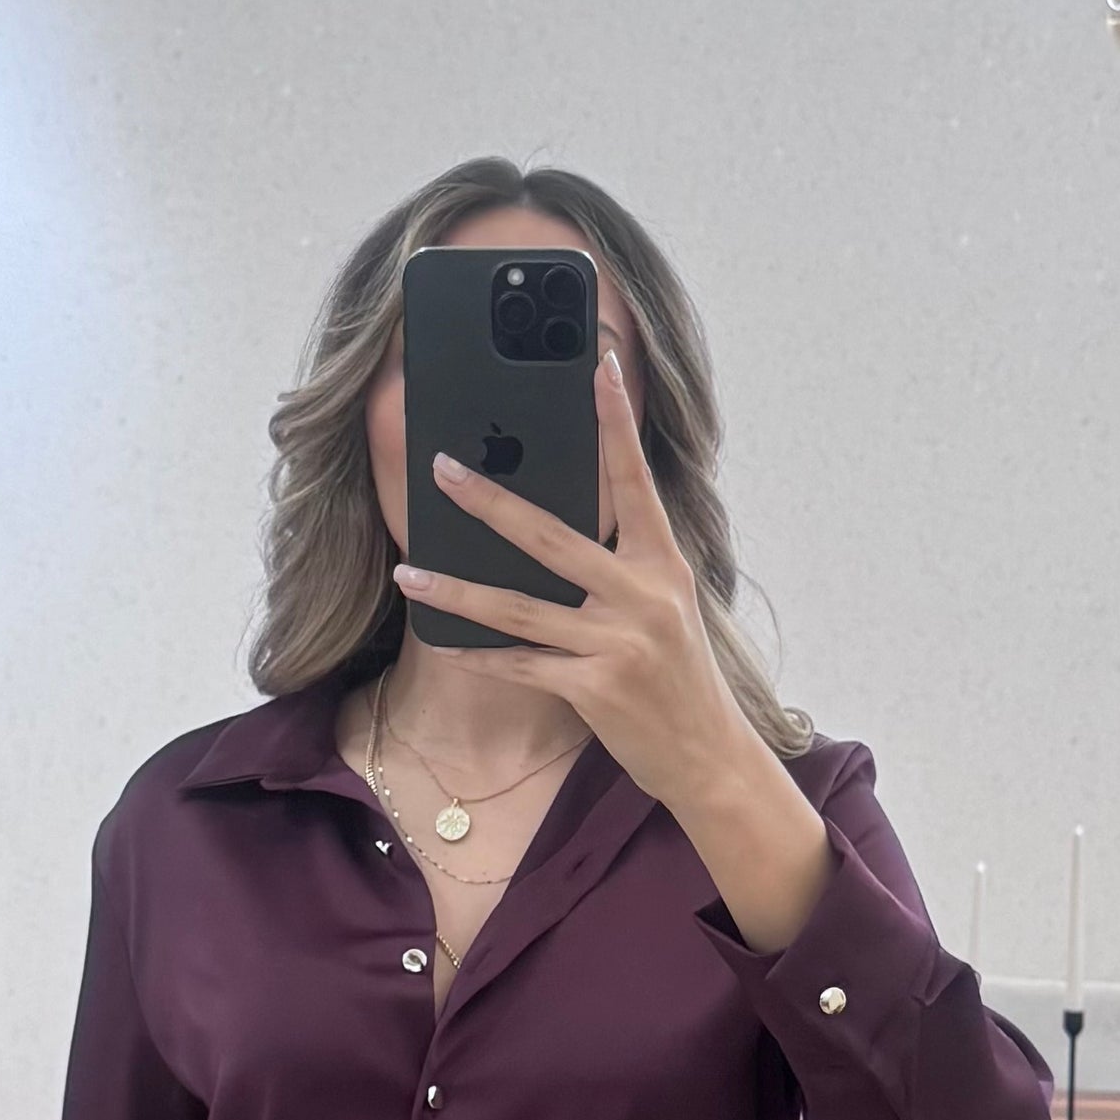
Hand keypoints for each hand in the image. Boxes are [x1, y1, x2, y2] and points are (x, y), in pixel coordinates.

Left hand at [395, 350, 832, 952]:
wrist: (710, 757)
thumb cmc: (679, 678)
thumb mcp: (666, 608)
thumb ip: (622, 566)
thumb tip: (552, 529)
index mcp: (664, 563)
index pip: (635, 479)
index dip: (615, 420)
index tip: (599, 362)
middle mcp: (644, 595)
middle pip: (551, 536)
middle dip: (489, 501)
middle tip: (441, 468)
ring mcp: (618, 644)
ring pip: (518, 608)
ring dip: (456, 591)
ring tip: (409, 573)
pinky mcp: (595, 690)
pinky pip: (521, 665)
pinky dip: (479, 655)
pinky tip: (444, 641)